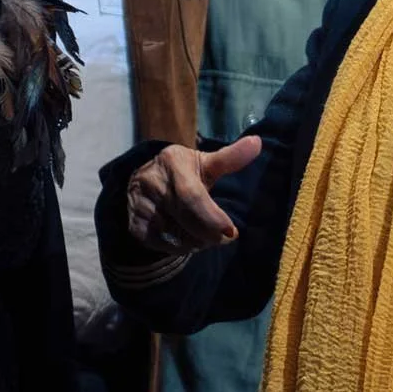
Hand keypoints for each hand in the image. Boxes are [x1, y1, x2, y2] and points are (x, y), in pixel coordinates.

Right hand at [125, 135, 263, 254]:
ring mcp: (140, 205)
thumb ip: (230, 157)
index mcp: (172, 162)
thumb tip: (257, 143)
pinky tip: (189, 238)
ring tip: (207, 234)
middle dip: (210, 233)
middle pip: (185, 219)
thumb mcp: (205, 162)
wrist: (142, 181)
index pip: (192, 196)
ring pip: (175, 236)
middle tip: (227, 237)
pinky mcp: (135, 225)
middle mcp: (152, 182)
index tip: (232, 231)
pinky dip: (181, 248)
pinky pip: (164, 246)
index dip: (212, 217)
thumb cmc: (183, 173)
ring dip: (198, 241)